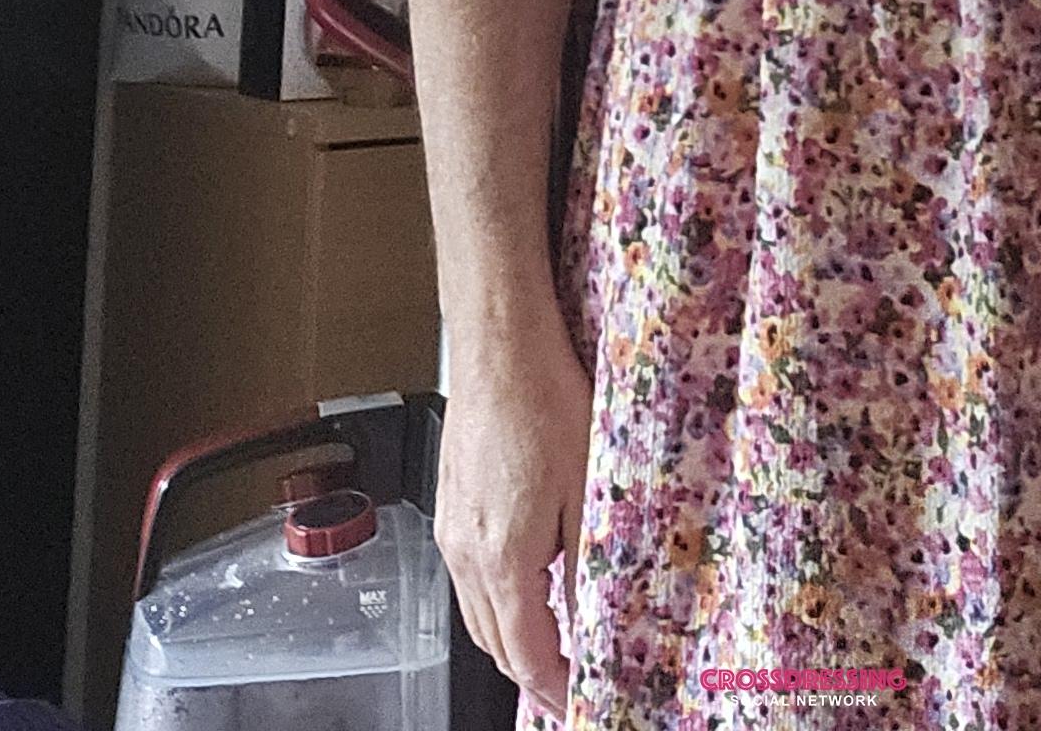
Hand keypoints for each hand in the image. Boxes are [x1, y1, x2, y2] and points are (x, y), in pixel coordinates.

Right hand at [435, 320, 595, 724]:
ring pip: (476, 616)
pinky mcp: (449, 507)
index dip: (556, 690)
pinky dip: (495, 603)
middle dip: (532, 675)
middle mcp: (466, 554)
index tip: (580, 703)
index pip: (527, 656)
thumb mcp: (587, 488)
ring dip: (511, 642)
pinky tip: (525, 587)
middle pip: (494, 646)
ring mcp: (451, 531)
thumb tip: (591, 620)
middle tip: (571, 684)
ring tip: (553, 647)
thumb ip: (586, 564)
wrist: (498, 345)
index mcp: (503, 559)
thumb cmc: (545, 401)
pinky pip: (467, 580)